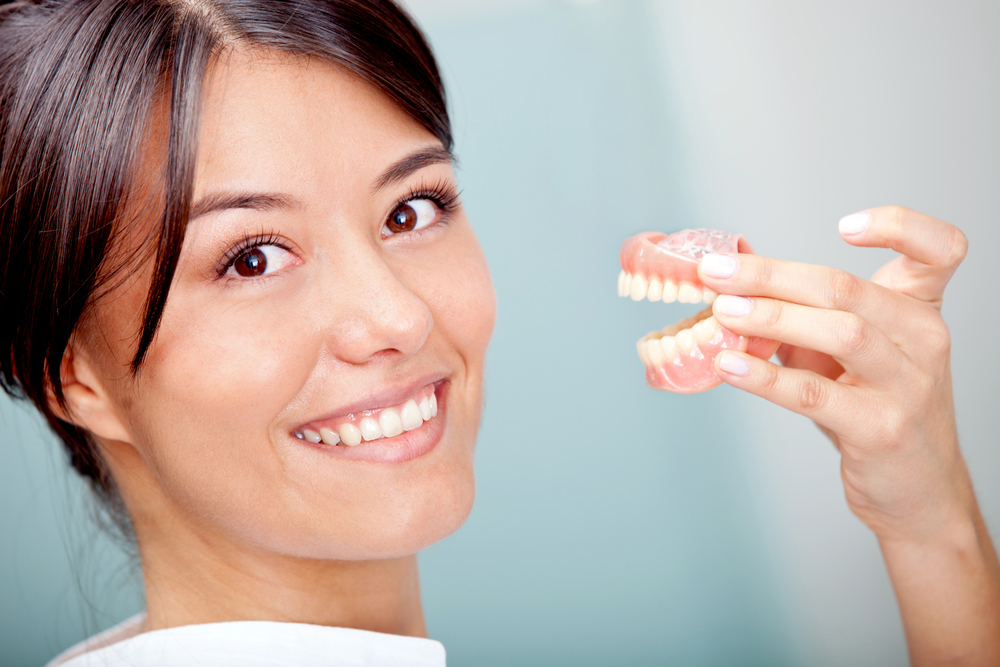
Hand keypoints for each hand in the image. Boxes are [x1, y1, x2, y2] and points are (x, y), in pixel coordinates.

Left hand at [698, 206, 969, 540]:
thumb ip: (801, 314)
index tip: (844, 225)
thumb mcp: (846, 354)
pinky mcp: (881, 429)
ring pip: (841, 332)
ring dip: (771, 317)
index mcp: (920, 310)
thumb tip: (729, 276)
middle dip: (772, 276)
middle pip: (848, 289)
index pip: (941, 250)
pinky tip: (729, 364)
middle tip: (716, 272)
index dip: (901, 226)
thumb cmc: (874, 409)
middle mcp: (924, 340)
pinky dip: (766, 377)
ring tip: (721, 312)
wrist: (918, 492)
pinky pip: (815, 394)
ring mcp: (908, 386)